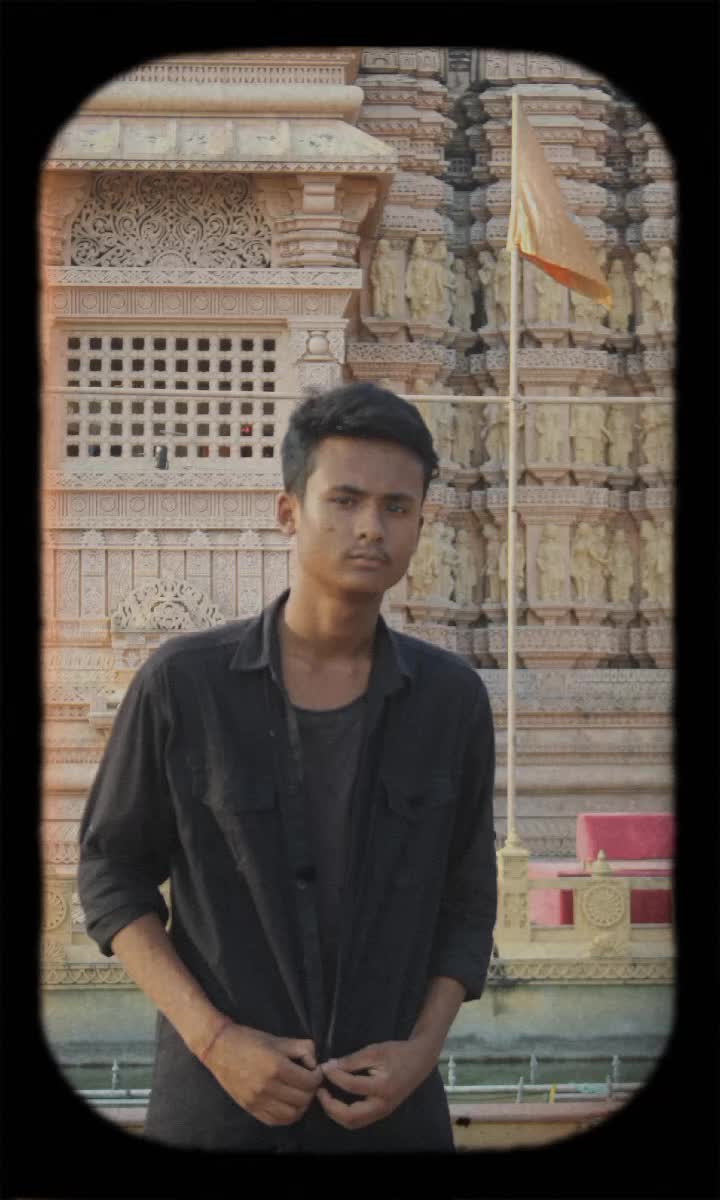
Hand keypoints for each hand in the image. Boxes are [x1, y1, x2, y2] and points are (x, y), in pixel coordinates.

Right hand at [204, 1023, 322, 1126]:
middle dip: (311, 1090)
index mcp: (276, 1067)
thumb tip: (315, 1063)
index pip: (309, 1082)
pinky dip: (287, 1115)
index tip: (315, 1070)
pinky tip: (288, 1103)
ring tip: (299, 1093)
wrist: (218, 1048)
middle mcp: (267, 1087)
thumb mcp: (277, 1039)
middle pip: (303, 1099)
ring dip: (301, 1105)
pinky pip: (276, 1121)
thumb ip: (302, 1048)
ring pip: (292, 1114)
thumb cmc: (249, 1040)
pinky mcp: (250, 1109)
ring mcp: (257, 1101)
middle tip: (308, 1081)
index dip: (317, 1076)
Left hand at [316, 1035, 438, 1130]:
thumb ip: (352, 1060)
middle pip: (351, 1117)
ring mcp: (382, 1112)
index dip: (334, 1076)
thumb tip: (329, 1066)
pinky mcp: (381, 1113)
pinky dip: (344, 1114)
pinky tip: (337, 1100)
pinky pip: (359, 1120)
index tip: (323, 1067)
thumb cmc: (398, 1053)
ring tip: (325, 1096)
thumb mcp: (375, 1051)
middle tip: (319, 1091)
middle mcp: (383, 1105)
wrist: (420, 1061)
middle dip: (330, 1106)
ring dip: (336, 1113)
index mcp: (383, 1087)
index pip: (352, 1086)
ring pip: (353, 1123)